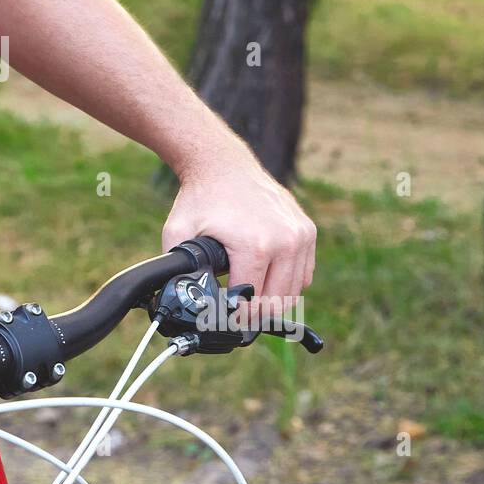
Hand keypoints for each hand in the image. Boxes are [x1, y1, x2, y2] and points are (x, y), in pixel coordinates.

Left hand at [161, 144, 316, 323]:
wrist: (222, 164)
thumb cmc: (200, 198)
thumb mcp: (177, 234)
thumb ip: (176, 268)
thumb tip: (175, 297)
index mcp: (254, 246)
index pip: (251, 303)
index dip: (235, 317)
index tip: (224, 320)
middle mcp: (285, 242)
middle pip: (275, 302)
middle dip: (254, 314)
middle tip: (236, 315)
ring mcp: (300, 235)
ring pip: (293, 291)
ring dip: (272, 299)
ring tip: (249, 297)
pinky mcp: (308, 231)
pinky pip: (303, 273)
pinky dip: (287, 281)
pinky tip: (266, 277)